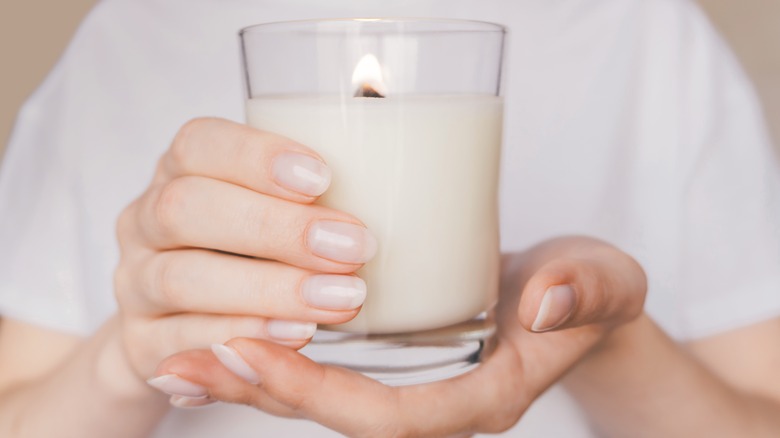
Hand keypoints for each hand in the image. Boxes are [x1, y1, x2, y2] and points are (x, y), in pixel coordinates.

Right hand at [113, 118, 376, 398]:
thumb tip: (412, 181)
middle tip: (352, 248)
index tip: (323, 178)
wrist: (183, 322)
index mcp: (183, 171)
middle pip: (185, 208)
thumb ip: (315, 197)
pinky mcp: (140, 343)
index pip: (199, 143)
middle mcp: (147, 219)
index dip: (256, 157)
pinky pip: (177, 342)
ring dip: (268, 290)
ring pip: (182, 278)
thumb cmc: (247, 251)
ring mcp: (135, 282)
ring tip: (338, 301)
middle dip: (275, 229)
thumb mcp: (273, 209)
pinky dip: (240, 337)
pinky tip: (296, 339)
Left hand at [152, 236, 645, 434]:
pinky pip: (322, 373)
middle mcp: (435, 406)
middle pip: (336, 418)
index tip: (255, 350)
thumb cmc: (588, 290)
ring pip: (319, 400)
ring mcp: (409, 386)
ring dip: (249, 381)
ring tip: (178, 359)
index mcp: (482, 400)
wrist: (574, 297)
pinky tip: (221, 340)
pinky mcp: (391, 362)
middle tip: (184, 360)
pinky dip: (270, 362)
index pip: (391, 420)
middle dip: (261, 392)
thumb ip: (586, 293)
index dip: (320, 394)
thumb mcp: (604, 281)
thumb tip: (546, 304)